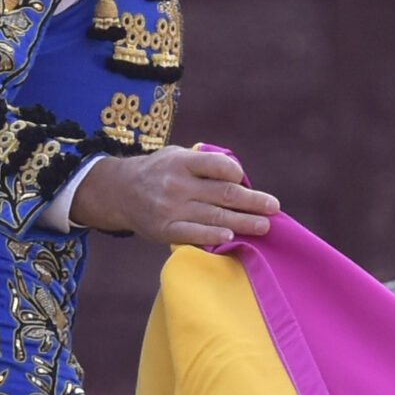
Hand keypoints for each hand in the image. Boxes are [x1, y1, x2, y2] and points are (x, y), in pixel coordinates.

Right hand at [68, 148, 280, 247]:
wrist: (120, 192)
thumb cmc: (160, 172)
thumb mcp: (177, 156)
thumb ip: (205, 164)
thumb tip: (240, 176)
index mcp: (182, 162)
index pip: (218, 166)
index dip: (236, 174)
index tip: (245, 180)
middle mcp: (177, 185)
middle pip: (223, 194)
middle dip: (252, 201)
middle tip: (273, 207)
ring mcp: (171, 209)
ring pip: (215, 217)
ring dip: (243, 222)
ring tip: (264, 226)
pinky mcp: (165, 230)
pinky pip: (193, 235)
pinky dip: (212, 237)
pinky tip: (230, 238)